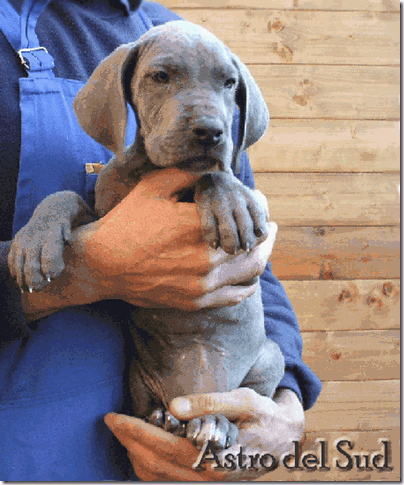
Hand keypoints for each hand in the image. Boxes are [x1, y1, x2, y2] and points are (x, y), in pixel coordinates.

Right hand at [73, 167, 277, 310]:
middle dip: (266, 232)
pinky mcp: (195, 301)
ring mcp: (202, 285)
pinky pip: (235, 295)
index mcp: (198, 227)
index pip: (243, 214)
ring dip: (263, 255)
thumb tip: (215, 168)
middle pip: (255, 245)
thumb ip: (187, 174)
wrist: (102, 265)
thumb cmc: (126, 223)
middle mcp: (206, 259)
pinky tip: (250, 275)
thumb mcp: (152, 187)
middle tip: (270, 225)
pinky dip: (248, 283)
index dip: (257, 206)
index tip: (259, 201)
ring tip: (264, 245)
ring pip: (251, 271)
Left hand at [104, 388, 303, 480]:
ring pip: (158, 479)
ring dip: (135, 455)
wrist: (286, 439)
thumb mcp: (244, 400)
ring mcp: (206, 483)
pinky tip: (142, 448)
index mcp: (215, 456)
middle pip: (155, 465)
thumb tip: (173, 404)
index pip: (164, 446)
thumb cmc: (266, 416)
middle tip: (112, 421)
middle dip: (129, 442)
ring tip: (123, 433)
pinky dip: (149, 466)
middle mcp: (207, 477)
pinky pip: (167, 481)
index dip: (136, 431)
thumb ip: (210, 402)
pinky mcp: (206, 481)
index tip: (115, 417)